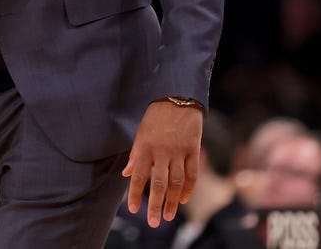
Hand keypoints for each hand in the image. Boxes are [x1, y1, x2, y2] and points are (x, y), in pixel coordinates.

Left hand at [122, 100, 202, 227]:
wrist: (178, 97)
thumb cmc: (156, 116)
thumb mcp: (140, 132)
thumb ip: (135, 155)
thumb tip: (127, 174)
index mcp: (145, 147)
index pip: (139, 176)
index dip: (136, 194)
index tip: (133, 210)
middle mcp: (162, 152)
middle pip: (159, 183)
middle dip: (155, 204)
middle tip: (153, 222)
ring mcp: (179, 151)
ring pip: (176, 182)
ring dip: (172, 201)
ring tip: (168, 215)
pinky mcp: (193, 149)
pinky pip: (192, 173)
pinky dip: (188, 188)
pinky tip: (183, 199)